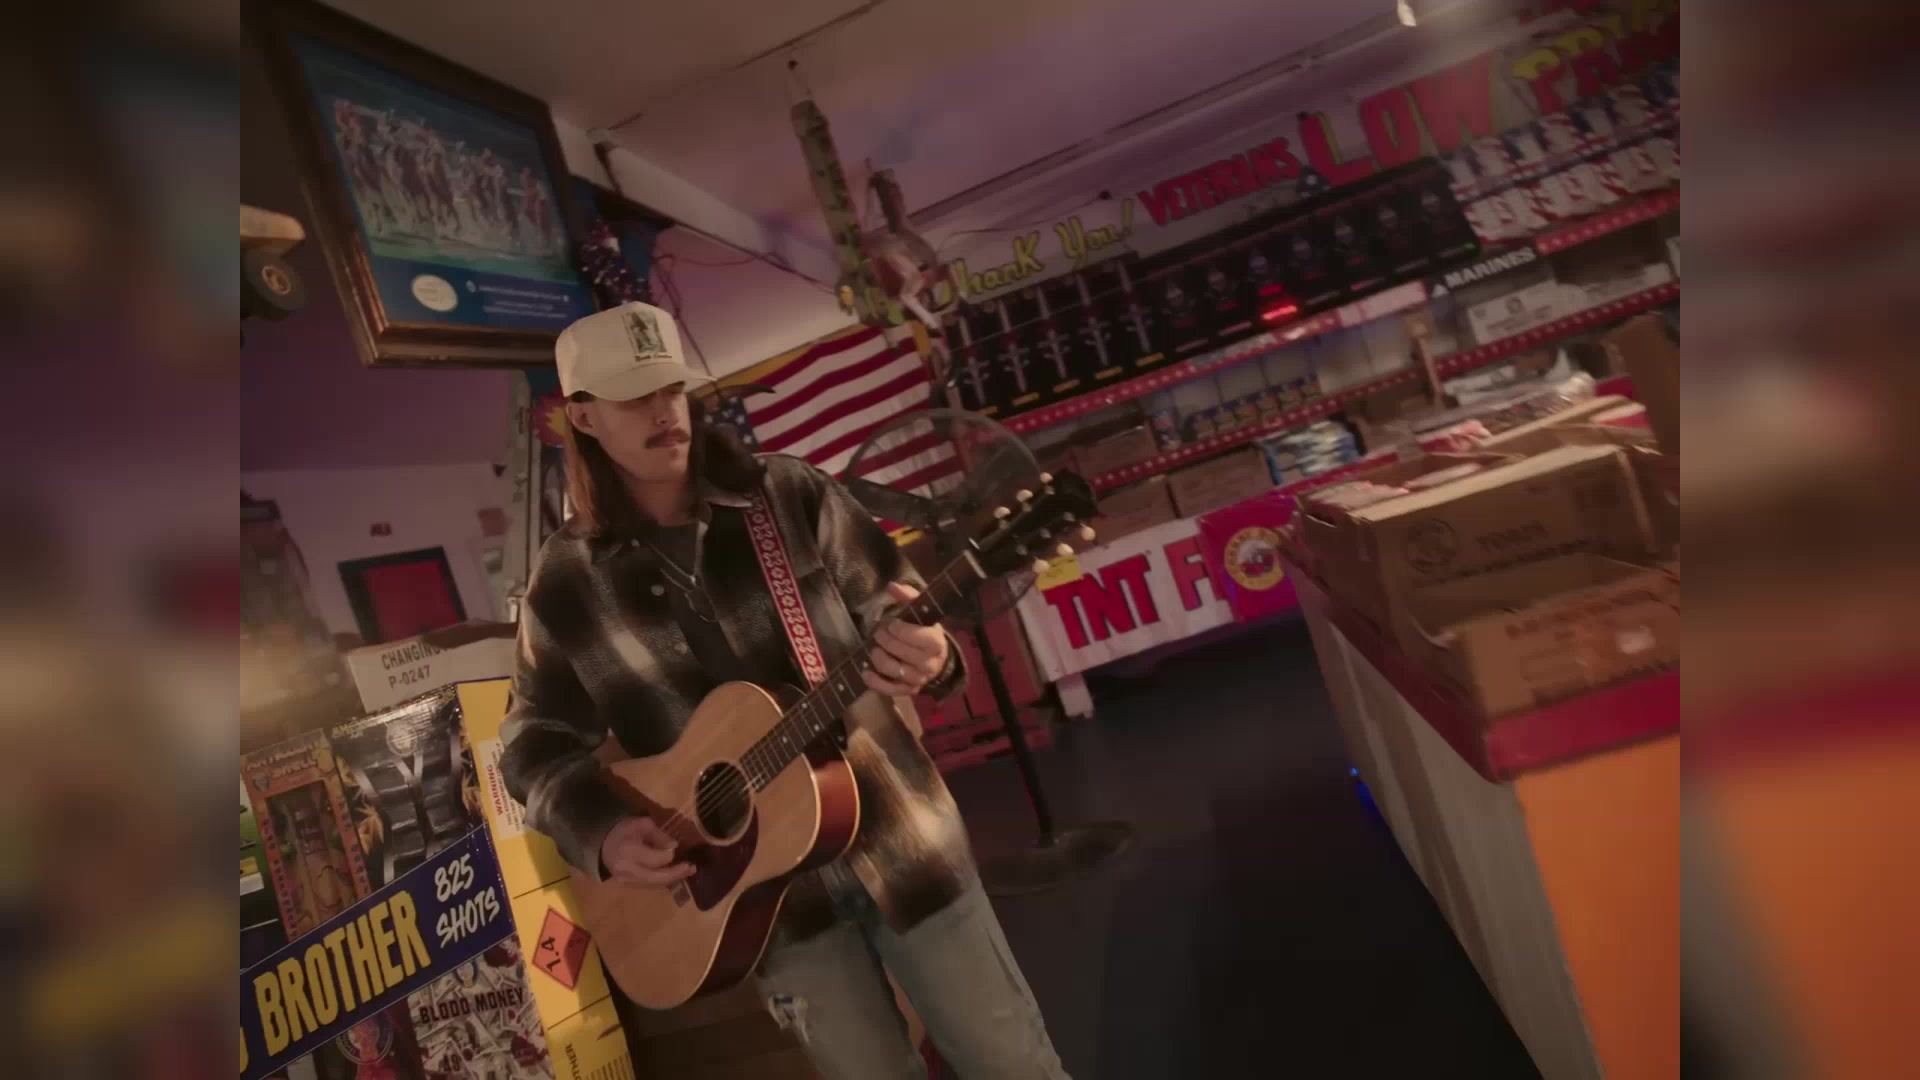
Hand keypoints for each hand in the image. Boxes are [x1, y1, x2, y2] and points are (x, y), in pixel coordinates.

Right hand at [600, 817, 694, 886]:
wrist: (603, 844)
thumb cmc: (624, 830)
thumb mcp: (642, 824)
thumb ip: (659, 835)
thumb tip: (675, 847)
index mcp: (629, 851)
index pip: (656, 859)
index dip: (669, 855)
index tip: (675, 847)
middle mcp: (627, 869)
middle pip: (656, 877)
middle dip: (676, 874)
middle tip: (692, 868)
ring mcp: (626, 880)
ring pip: (654, 884)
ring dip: (672, 878)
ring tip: (687, 872)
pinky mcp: (627, 885)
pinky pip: (648, 884)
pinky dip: (662, 880)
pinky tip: (673, 874)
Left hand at [862, 582, 949, 696]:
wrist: (939, 661)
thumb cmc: (927, 632)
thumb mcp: (923, 613)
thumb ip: (909, 597)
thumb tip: (891, 586)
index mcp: (936, 642)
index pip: (911, 634)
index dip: (896, 627)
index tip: (891, 623)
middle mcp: (928, 663)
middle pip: (898, 650)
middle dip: (884, 638)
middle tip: (879, 632)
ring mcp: (918, 679)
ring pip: (891, 668)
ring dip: (877, 656)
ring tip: (875, 648)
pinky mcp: (908, 691)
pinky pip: (888, 689)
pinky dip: (874, 681)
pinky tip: (866, 671)